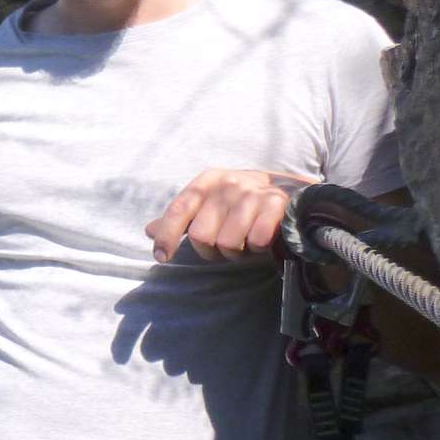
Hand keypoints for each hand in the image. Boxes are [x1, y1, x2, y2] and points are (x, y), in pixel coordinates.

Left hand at [146, 169, 309, 263]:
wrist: (290, 189)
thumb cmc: (240, 202)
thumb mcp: (209, 202)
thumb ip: (181, 217)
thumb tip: (149, 230)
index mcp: (207, 182)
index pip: (178, 211)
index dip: (167, 237)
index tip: (162, 257)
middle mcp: (228, 184)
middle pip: (202, 236)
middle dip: (211, 250)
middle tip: (225, 245)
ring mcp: (253, 193)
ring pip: (228, 243)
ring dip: (237, 252)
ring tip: (245, 242)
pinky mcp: (277, 204)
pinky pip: (257, 241)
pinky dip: (259, 247)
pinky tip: (264, 239)